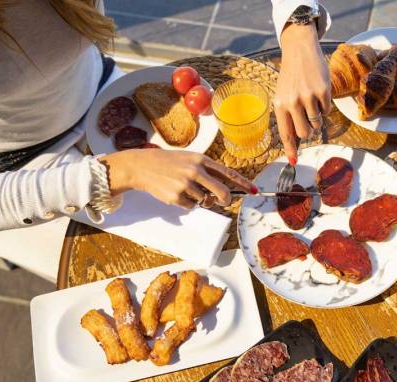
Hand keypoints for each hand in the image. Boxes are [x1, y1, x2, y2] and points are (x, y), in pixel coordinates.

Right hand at [101, 149, 254, 208]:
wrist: (143, 166)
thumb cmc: (168, 163)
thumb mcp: (189, 159)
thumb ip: (206, 171)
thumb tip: (224, 190)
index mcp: (201, 160)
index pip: (227, 173)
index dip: (242, 183)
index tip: (254, 190)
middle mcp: (195, 171)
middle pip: (222, 192)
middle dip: (226, 199)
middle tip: (224, 201)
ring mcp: (186, 184)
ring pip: (205, 200)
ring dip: (199, 199)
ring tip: (185, 188)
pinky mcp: (177, 197)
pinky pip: (191, 206)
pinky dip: (187, 203)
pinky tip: (176, 193)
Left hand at [274, 22, 330, 159]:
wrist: (300, 51)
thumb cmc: (291, 77)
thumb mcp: (283, 95)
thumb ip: (288, 115)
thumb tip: (296, 140)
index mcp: (280, 105)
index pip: (286, 133)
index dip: (290, 149)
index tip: (293, 162)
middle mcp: (292, 102)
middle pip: (304, 133)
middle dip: (308, 131)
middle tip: (308, 120)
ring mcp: (308, 97)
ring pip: (317, 124)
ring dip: (316, 118)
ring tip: (312, 102)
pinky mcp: (323, 92)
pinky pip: (326, 111)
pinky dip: (324, 106)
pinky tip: (318, 92)